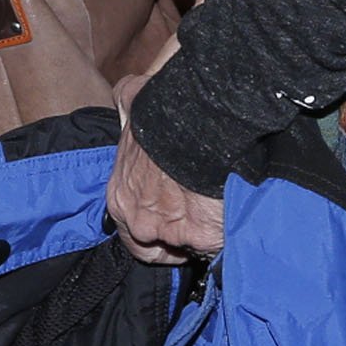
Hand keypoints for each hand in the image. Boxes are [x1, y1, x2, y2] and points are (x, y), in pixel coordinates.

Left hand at [104, 92, 224, 264]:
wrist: (198, 121)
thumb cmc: (164, 112)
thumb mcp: (134, 102)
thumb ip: (126, 106)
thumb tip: (124, 97)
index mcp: (119, 195)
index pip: (129, 225)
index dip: (150, 217)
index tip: (168, 207)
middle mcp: (138, 221)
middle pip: (153, 244)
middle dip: (172, 233)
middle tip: (192, 212)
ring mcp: (169, 233)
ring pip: (183, 248)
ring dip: (195, 236)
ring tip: (212, 212)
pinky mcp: (202, 238)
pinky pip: (211, 247)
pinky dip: (220, 234)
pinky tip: (226, 213)